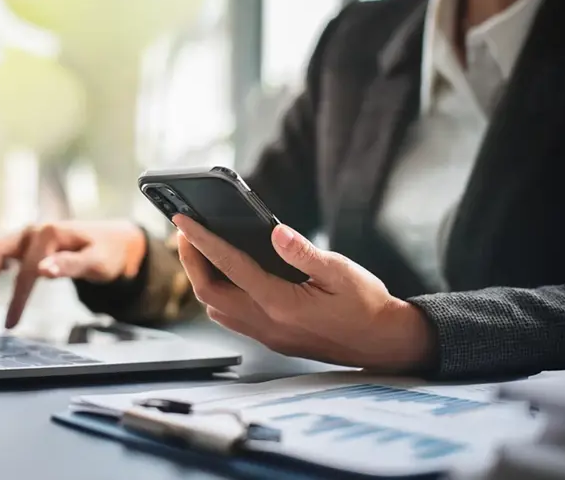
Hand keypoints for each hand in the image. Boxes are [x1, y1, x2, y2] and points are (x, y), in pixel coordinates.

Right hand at [0, 221, 145, 327]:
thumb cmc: (106, 253)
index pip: (26, 270)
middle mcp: (33, 230)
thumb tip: (43, 271)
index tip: (9, 324)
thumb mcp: (97, 262)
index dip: (16, 299)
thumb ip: (70, 265)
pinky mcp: (22, 242)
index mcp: (50, 234)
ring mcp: (25, 234)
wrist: (111, 241)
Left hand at [173, 215, 434, 371]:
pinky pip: (231, 318)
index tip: (182, 221)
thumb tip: (275, 231)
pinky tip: (226, 276)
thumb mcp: (341, 271)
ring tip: (200, 250)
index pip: (230, 266)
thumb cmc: (366, 305)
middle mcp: (267, 323)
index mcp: (282, 303)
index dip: (202, 241)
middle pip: (209, 292)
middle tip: (186, 231)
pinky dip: (217, 295)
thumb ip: (305, 252)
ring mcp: (267, 335)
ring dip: (201, 278)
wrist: (382, 343)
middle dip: (190, 260)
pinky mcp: (270, 339)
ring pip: (216, 308)